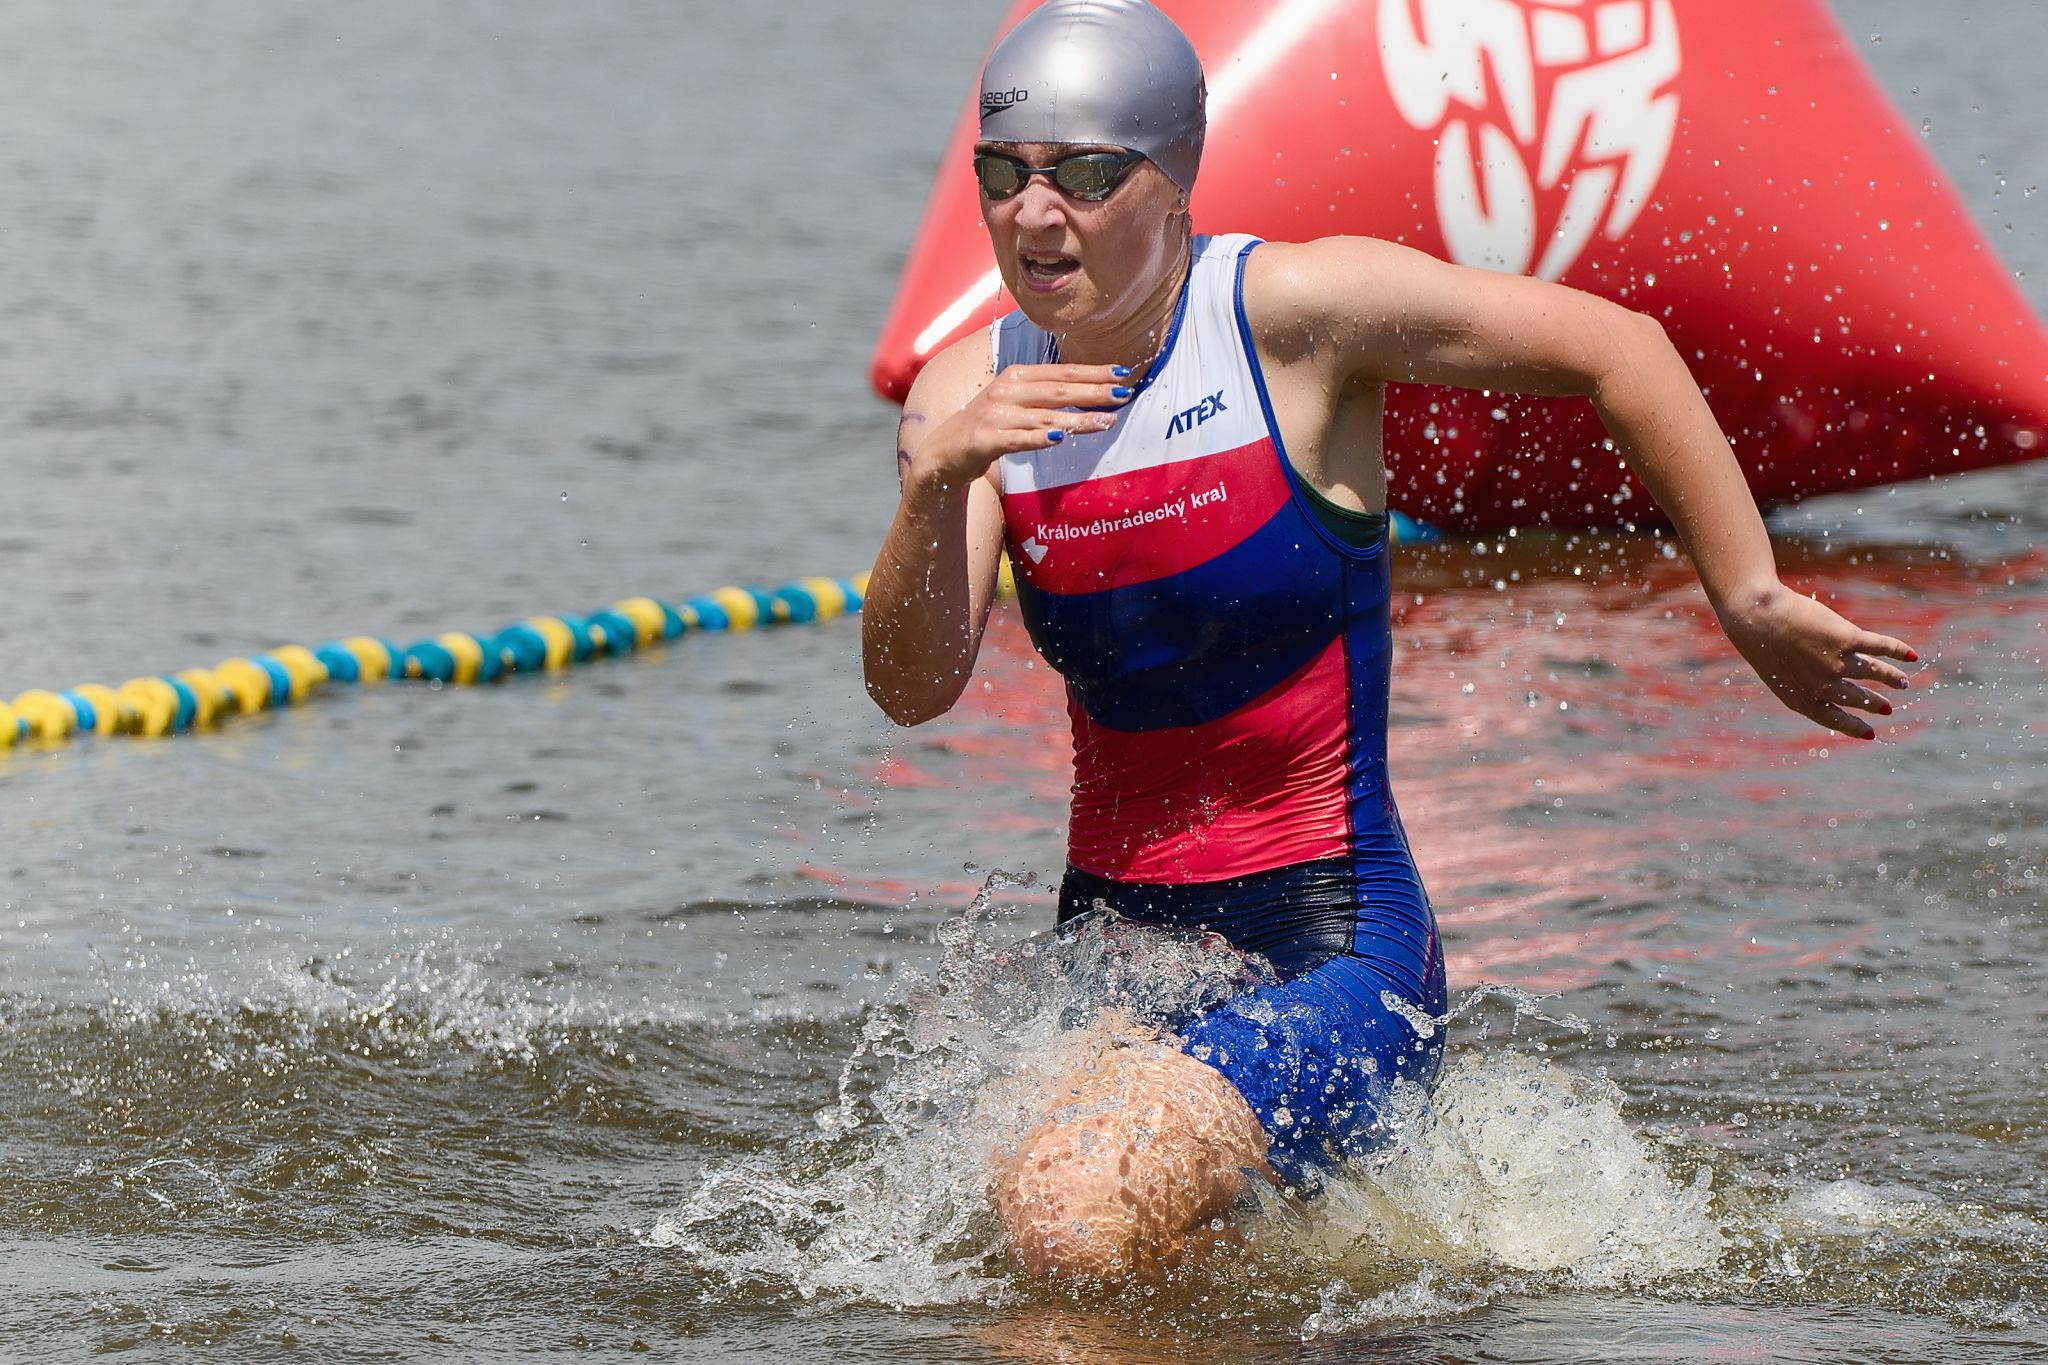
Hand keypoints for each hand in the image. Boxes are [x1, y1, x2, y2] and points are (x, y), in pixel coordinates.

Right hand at [906, 363, 1130, 493]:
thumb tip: (1088, 392)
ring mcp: (996, 415)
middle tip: (1124, 394)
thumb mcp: (1014, 402)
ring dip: (1078, 419)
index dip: (1094, 371)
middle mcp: (1007, 390)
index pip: (1062, 372)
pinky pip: (1019, 439)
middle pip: (1059, 389)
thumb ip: (1044, 396)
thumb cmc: (987, 427)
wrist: (943, 452)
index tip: (1124, 372)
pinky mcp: (985, 440)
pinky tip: (1061, 439)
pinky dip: (1040, 438)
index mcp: (1016, 376)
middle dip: (1095, 391)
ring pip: (1045, 416)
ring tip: (1107, 422)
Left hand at [1716, 582, 1917, 739]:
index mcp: (1801, 700)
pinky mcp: (1847, 639)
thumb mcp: (1777, 670)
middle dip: (1874, 704)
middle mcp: (1822, 687)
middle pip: (1858, 698)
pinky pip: (1880, 647)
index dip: (1855, 727)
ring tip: (1902, 682)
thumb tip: (1829, 679)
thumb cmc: (1758, 639)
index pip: (1835, 720)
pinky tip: (1911, 656)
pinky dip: (1898, 652)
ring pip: (1873, 673)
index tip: (1871, 733)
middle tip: (1887, 708)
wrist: (1756, 615)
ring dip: (1891, 678)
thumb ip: (1801, 680)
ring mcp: (1837, 664)